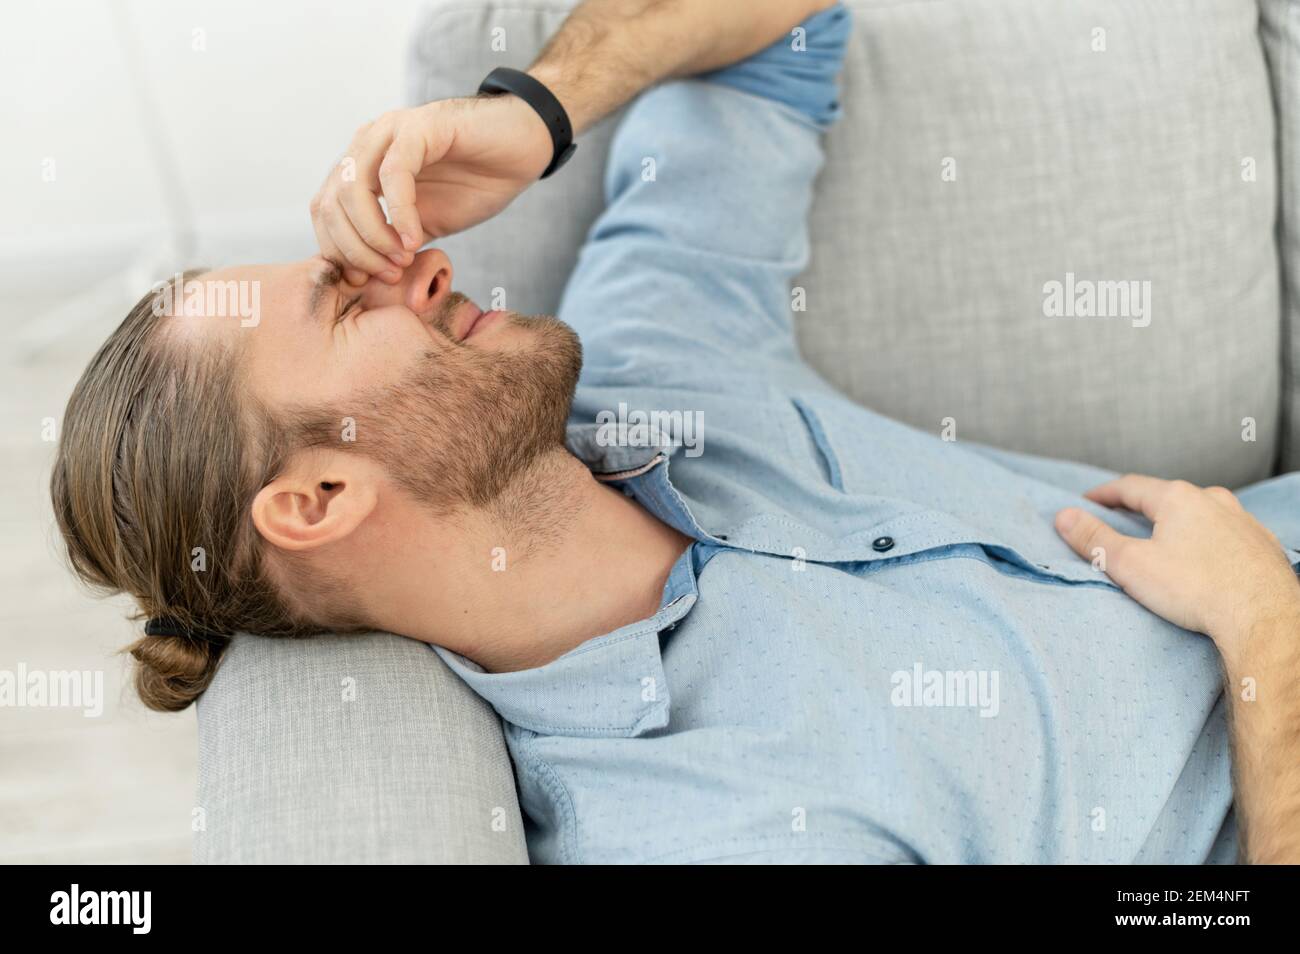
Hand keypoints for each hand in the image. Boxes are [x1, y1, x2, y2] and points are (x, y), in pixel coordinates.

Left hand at [310, 94, 552, 284]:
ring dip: (373, 234)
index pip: (325, 210)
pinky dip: (399, 213)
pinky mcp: (420, 127)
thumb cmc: (477, 183)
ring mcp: (390, 132)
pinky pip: (393, 174)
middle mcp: (368, 145)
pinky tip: (415, 239)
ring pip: (352, 187)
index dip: (338, 251)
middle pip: (330, 202)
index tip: (363, 282)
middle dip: (354, 249)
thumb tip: (367, 279)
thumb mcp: (427, 225)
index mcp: (363, 167)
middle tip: (388, 276)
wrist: (522, 148)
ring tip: (401, 260)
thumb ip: (394, 244)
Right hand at [1054, 475, 1299, 663]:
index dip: (1103, 494)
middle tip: (1120, 519)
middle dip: (1141, 508)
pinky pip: (1226, 533)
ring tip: (1163, 538)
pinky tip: (1203, 557)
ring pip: (1200, 513)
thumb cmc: (1196, 589)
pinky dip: (1207, 539)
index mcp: (1178, 498)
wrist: (1264, 617)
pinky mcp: (1262, 544)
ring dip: (1177, 522)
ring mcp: (1243, 520)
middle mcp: (1213, 500)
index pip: (1130, 487)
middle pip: (1166, 497)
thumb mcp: (1130, 564)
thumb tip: (1064, 516)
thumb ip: (1094, 539)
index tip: (1086, 501)